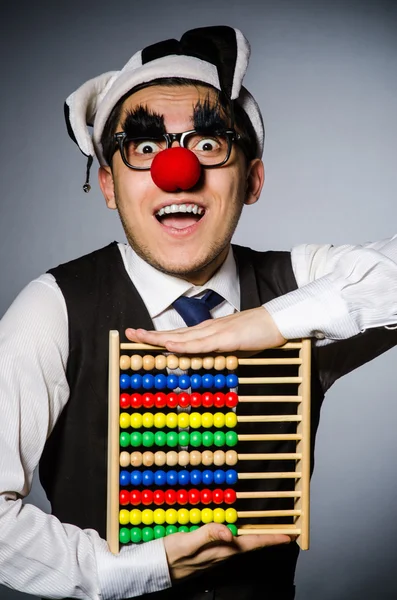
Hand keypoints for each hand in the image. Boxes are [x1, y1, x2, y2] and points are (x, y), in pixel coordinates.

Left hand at [125, 307, 285, 353]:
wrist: (277, 322)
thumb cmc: (258, 334)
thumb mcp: (233, 348)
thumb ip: (217, 354)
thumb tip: (207, 363)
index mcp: (207, 332)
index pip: (178, 335)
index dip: (158, 336)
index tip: (141, 336)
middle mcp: (206, 329)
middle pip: (173, 333)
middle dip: (149, 334)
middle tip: (128, 333)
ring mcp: (214, 332)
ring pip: (181, 336)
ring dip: (159, 337)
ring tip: (139, 337)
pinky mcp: (225, 338)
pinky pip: (200, 344)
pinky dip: (183, 346)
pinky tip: (169, 346)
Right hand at [163, 523, 291, 580]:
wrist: (157, 568)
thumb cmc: (172, 554)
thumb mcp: (187, 542)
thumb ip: (207, 535)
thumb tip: (229, 533)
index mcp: (221, 550)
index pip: (252, 543)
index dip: (271, 539)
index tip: (290, 536)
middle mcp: (223, 554)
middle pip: (252, 545)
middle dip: (270, 539)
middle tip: (287, 532)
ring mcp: (217, 555)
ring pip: (244, 545)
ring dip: (258, 538)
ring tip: (271, 531)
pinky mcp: (211, 553)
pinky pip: (233, 544)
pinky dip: (244, 537)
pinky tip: (242, 532)